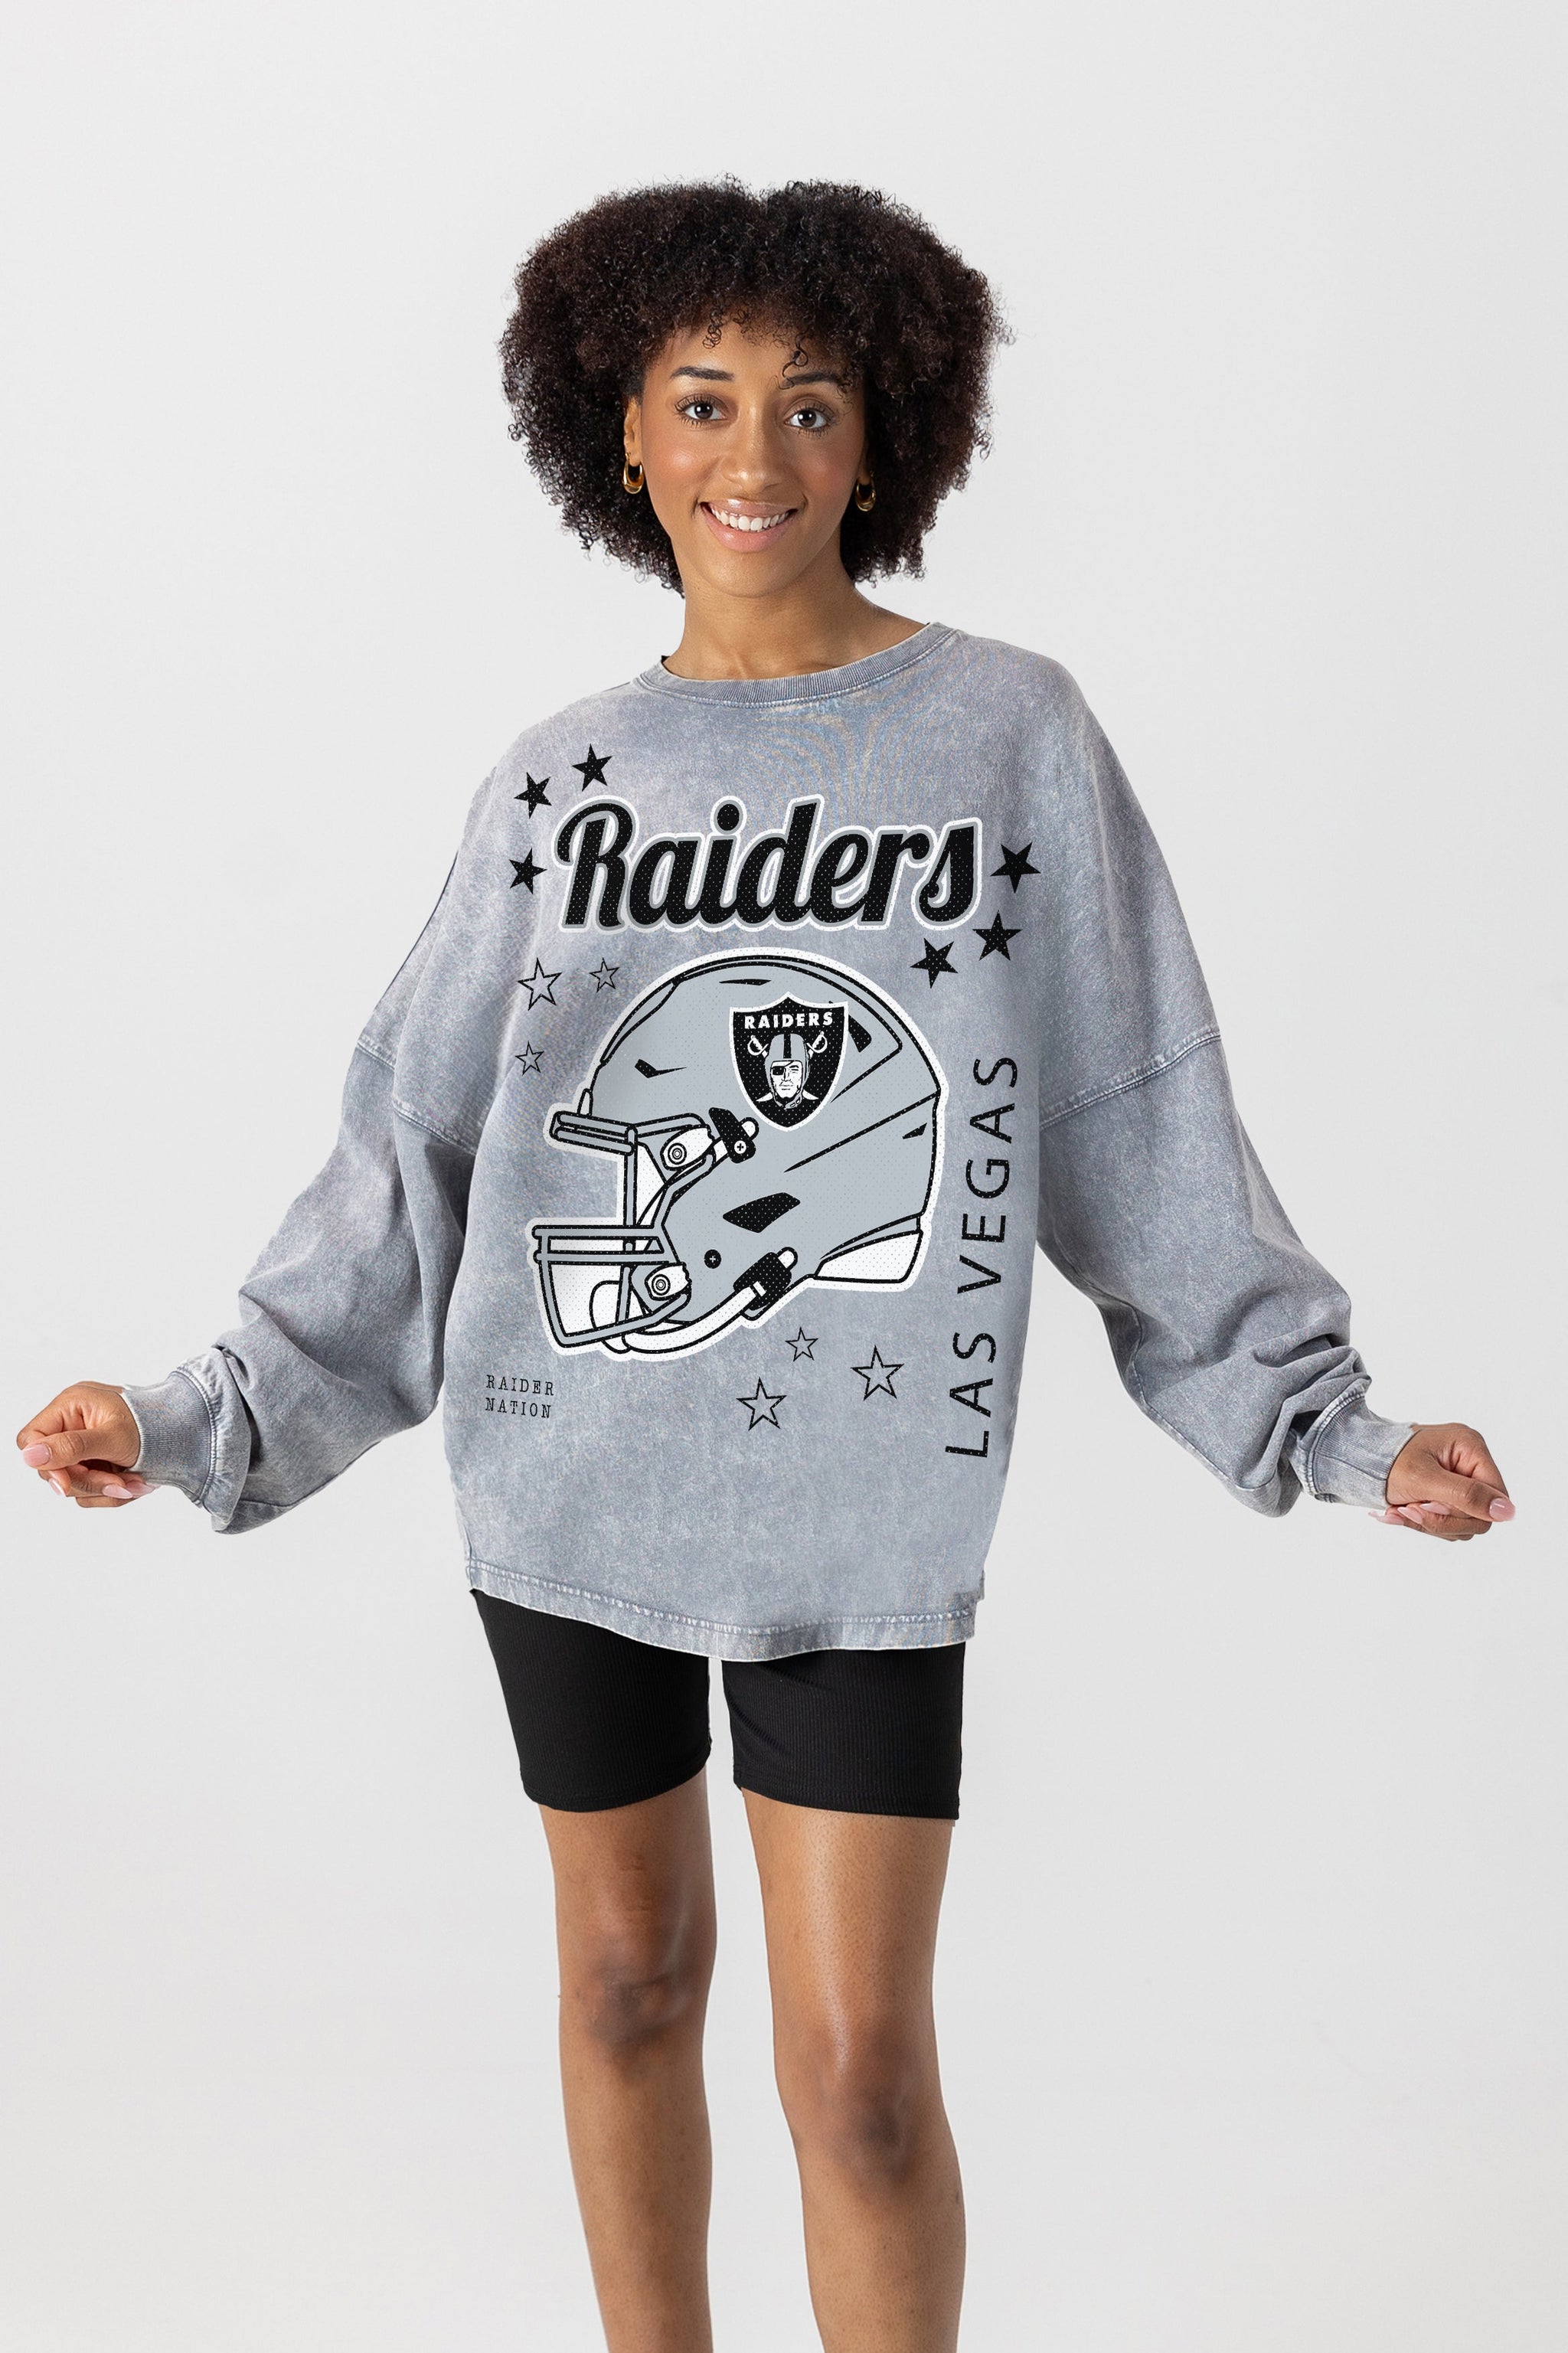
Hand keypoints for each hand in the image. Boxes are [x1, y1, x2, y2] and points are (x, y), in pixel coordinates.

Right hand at [16, 1382, 151, 1508]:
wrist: (186, 1434)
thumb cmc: (154, 1425)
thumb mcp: (114, 1437)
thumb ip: (73, 1446)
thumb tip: (30, 1455)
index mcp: (71, 1406)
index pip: (31, 1439)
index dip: (44, 1464)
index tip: (65, 1484)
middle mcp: (72, 1425)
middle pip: (53, 1469)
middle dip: (88, 1481)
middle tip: (120, 1484)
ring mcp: (83, 1448)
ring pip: (73, 1485)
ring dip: (106, 1490)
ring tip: (137, 1482)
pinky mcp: (95, 1465)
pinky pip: (91, 1491)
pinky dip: (115, 1492)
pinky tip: (136, 1482)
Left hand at [1377, 1423, 1512, 1541]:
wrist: (1354, 1459)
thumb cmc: (1385, 1460)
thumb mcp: (1424, 1479)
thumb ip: (1465, 1496)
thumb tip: (1508, 1512)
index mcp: (1470, 1448)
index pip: (1494, 1495)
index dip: (1469, 1511)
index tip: (1431, 1505)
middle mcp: (1469, 1463)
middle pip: (1478, 1514)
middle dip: (1441, 1517)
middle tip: (1409, 1507)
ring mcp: (1457, 1480)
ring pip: (1461, 1523)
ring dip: (1428, 1522)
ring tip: (1399, 1508)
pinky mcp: (1444, 1495)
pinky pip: (1445, 1522)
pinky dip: (1421, 1522)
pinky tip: (1398, 1511)